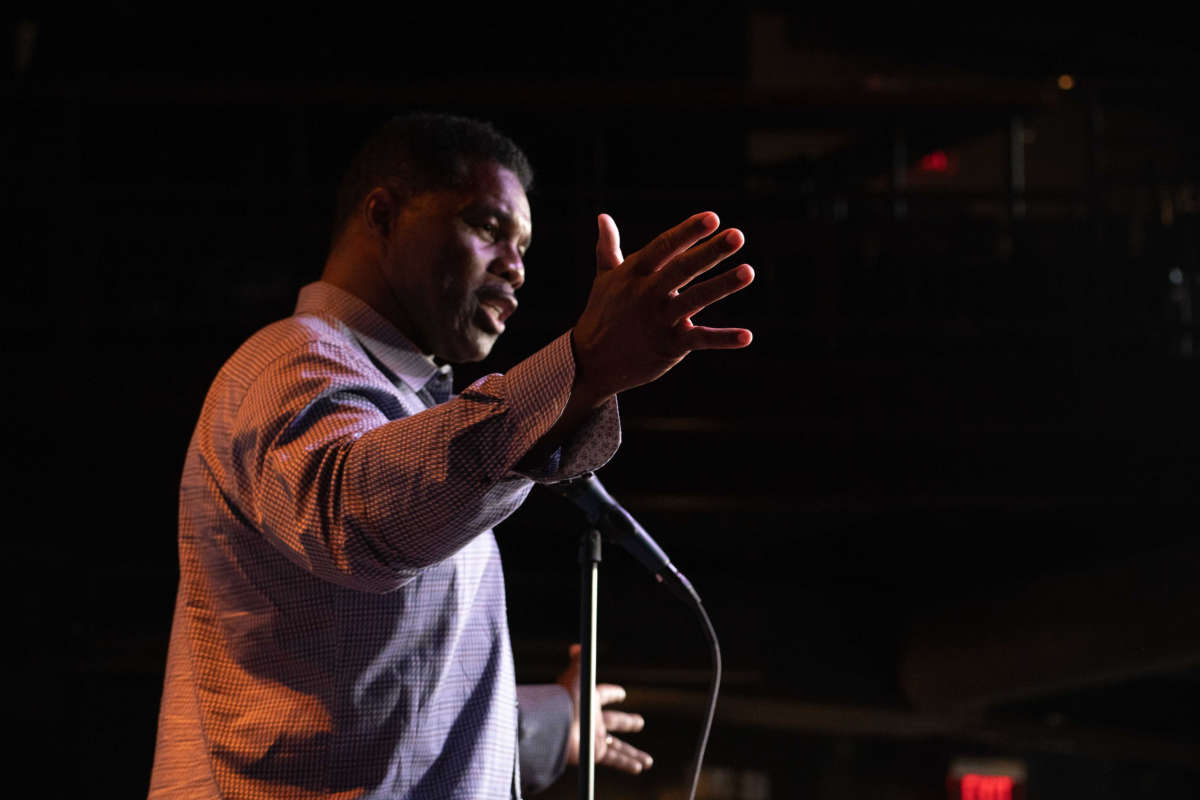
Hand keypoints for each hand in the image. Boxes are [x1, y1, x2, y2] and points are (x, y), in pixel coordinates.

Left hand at [557, 644, 653, 774]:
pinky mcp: (594, 753)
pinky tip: (640, 768)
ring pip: (619, 746)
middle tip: (640, 723)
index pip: (603, 695)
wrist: (554, 728)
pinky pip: (615, 759)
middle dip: (627, 722)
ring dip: (634, 753)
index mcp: (588, 701)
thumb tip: (576, 646)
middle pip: (614, 721)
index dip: (613, 693)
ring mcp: (594, 738)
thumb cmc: (565, 699)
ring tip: (648, 761)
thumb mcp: (575, 676)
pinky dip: (627, 763)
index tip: (622, 694)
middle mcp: (592, 720)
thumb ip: (578, 661)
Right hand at [571, 211, 753, 402]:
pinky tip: (747, 336)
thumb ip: (608, 247)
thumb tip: (603, 217)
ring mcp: (659, 320)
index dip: (687, 232)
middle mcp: (647, 294)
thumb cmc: (601, 314)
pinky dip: (723, 339)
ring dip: (722, 286)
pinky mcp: (669, 346)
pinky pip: (699, 340)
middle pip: (682, 269)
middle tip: (737, 235)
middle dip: (709, 251)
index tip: (712, 217)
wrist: (590, 362)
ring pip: (695, 300)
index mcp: (634, 273)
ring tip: (749, 271)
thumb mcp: (605, 278)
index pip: (664, 247)